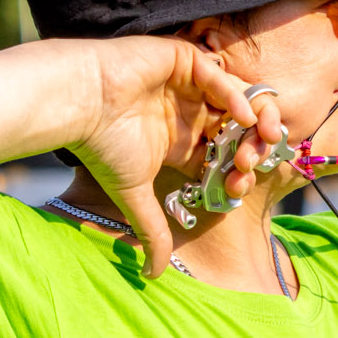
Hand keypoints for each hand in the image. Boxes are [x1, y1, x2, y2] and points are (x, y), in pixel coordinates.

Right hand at [66, 37, 284, 273]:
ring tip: (259, 140)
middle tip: (251, 164)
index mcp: (183, 140)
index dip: (237, 172)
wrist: (78, 105)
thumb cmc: (101, 145)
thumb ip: (151, 230)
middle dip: (252, 147)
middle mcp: (189, 111)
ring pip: (239, 99)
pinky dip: (237, 96)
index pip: (225, 154)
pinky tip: (244, 117)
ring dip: (256, 120)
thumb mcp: (134, 194)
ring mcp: (189, 85)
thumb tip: (152, 276)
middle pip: (240, 128)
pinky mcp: (185, 60)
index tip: (237, 188)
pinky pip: (221, 76)